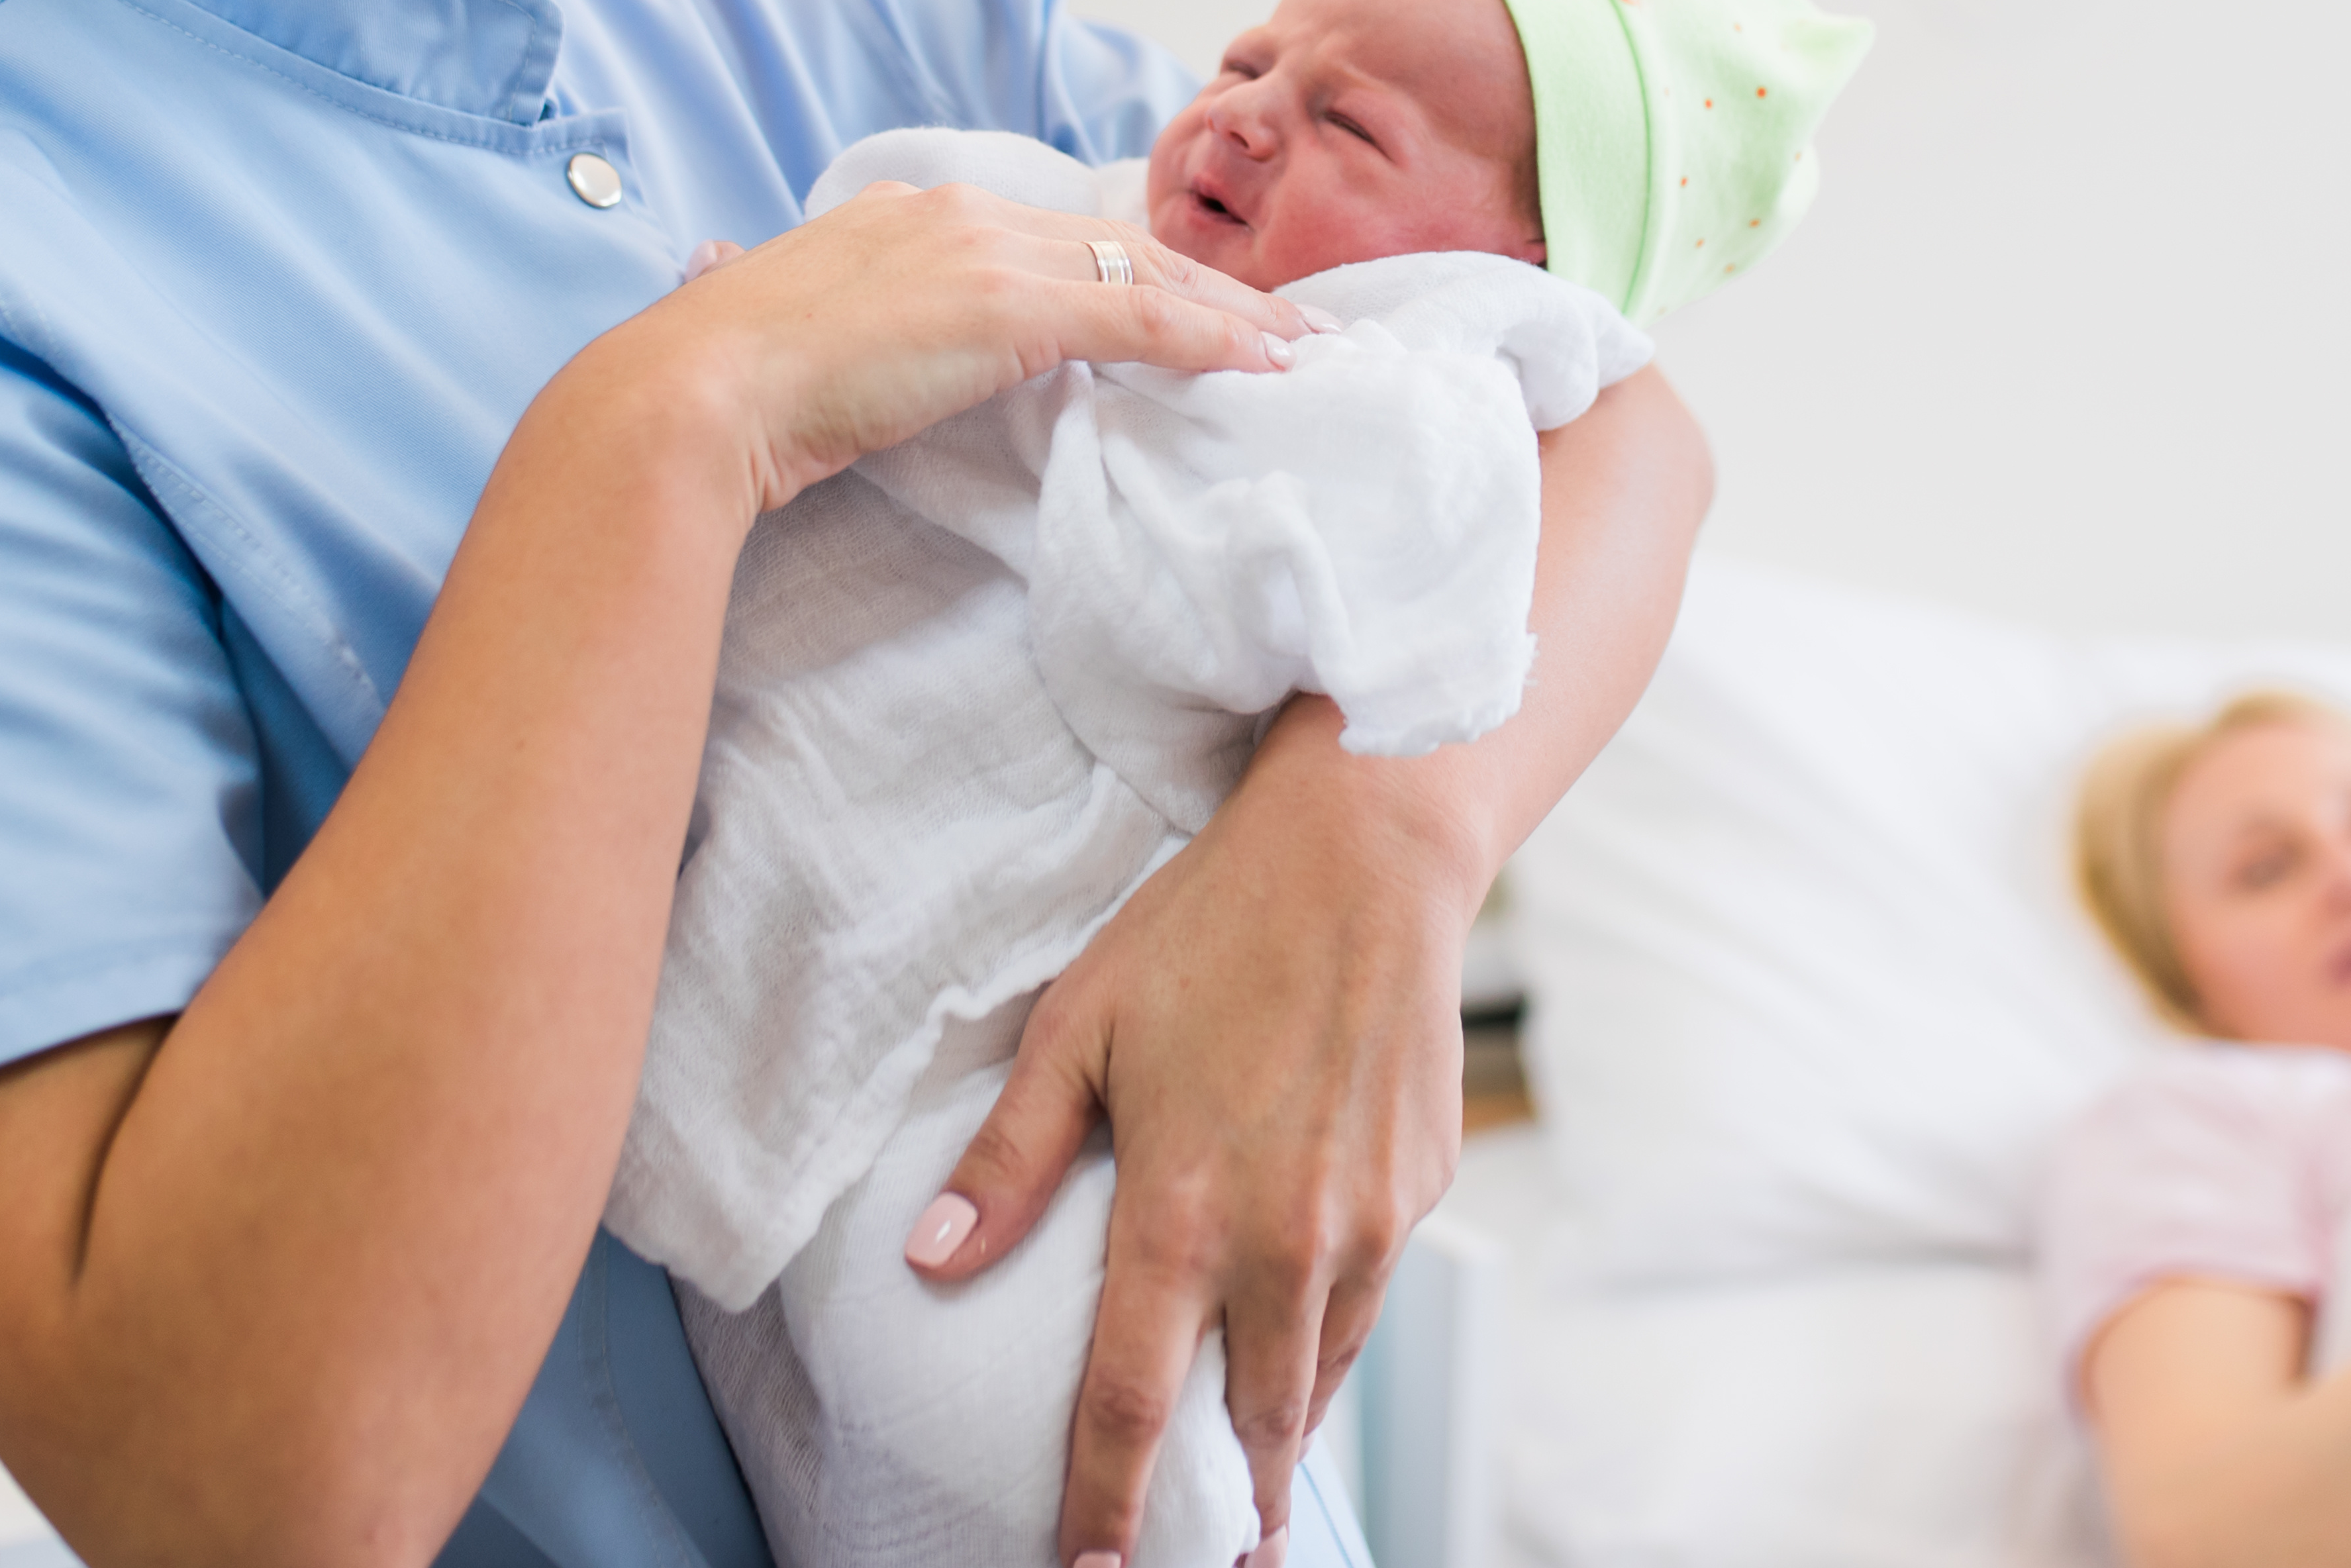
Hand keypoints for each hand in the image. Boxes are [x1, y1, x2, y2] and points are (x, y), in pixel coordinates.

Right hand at [618, 181, 1306, 513]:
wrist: (693, 394)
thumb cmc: (729, 386)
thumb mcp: (800, 337)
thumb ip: (837, 323)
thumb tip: (824, 329)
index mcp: (908, 216)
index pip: (1051, 237)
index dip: (1128, 271)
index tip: (1184, 302)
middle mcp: (955, 214)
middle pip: (1113, 243)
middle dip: (1204, 282)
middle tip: (1282, 320)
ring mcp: (982, 253)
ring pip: (1142, 273)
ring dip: (1229, 312)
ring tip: (1298, 347)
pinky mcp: (1004, 308)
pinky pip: (1136, 319)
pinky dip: (1208, 340)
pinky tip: (1260, 365)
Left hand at [905, 704, 1482, 1564]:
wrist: (1369, 853)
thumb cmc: (1212, 925)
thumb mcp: (1080, 1027)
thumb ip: (1008, 1160)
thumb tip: (929, 1263)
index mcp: (1185, 1212)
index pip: (1131, 1408)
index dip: (1105, 1510)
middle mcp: (1287, 1241)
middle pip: (1249, 1424)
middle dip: (1220, 1514)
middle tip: (1199, 1565)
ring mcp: (1369, 1224)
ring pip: (1320, 1377)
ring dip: (1282, 1442)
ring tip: (1252, 1502)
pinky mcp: (1421, 1193)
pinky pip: (1369, 1305)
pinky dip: (1331, 1347)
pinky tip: (1305, 1360)